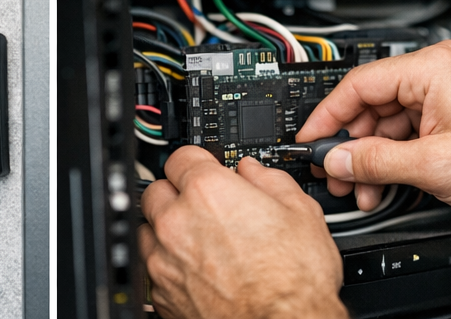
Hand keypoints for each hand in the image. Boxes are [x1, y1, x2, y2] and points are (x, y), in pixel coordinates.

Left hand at [139, 146, 346, 318]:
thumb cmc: (295, 285)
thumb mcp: (301, 214)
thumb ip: (270, 180)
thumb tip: (254, 171)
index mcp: (208, 191)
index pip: (182, 156)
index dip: (199, 162)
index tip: (207, 170)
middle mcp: (178, 221)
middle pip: (158, 190)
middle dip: (177, 194)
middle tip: (202, 207)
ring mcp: (165, 260)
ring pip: (149, 229)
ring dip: (167, 230)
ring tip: (198, 242)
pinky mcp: (163, 296)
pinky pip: (154, 269)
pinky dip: (170, 267)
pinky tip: (197, 273)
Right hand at [298, 40, 450, 214]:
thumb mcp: (434, 164)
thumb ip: (377, 160)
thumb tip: (339, 158)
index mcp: (430, 68)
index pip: (359, 85)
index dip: (329, 114)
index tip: (310, 136)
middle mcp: (436, 74)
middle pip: (373, 106)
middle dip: (352, 144)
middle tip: (332, 169)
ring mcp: (445, 95)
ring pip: (390, 123)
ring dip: (372, 157)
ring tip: (359, 186)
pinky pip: (410, 132)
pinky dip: (395, 157)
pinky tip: (382, 183)